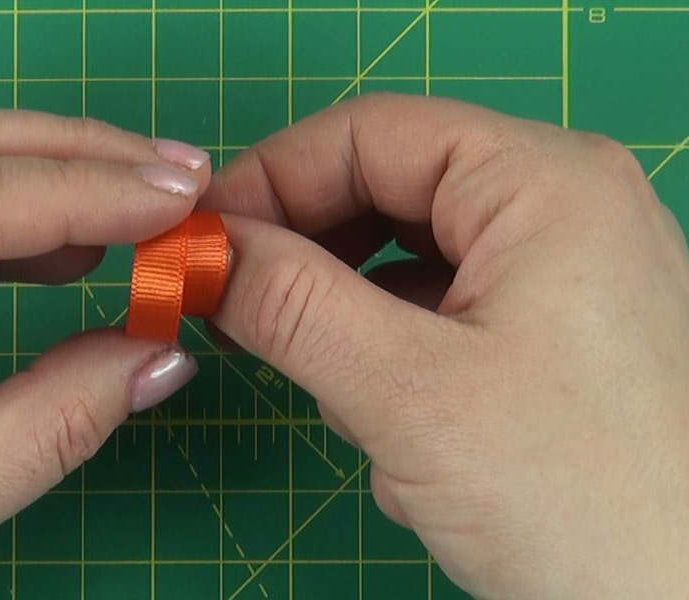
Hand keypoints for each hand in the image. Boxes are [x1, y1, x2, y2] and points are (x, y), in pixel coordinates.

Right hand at [201, 93, 688, 598]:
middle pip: (387, 199)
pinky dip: (398, 376)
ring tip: (363, 418)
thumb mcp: (410, 391)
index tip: (200, 247)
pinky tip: (409, 448)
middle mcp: (560, 212)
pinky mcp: (552, 346)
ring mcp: (561, 281)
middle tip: (242, 325)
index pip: (370, 134)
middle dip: (313, 270)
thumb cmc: (585, 502)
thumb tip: (202, 254)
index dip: (271, 180)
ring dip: (356, 340)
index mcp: (545, 182)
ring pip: (405, 273)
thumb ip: (291, 304)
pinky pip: (438, 326)